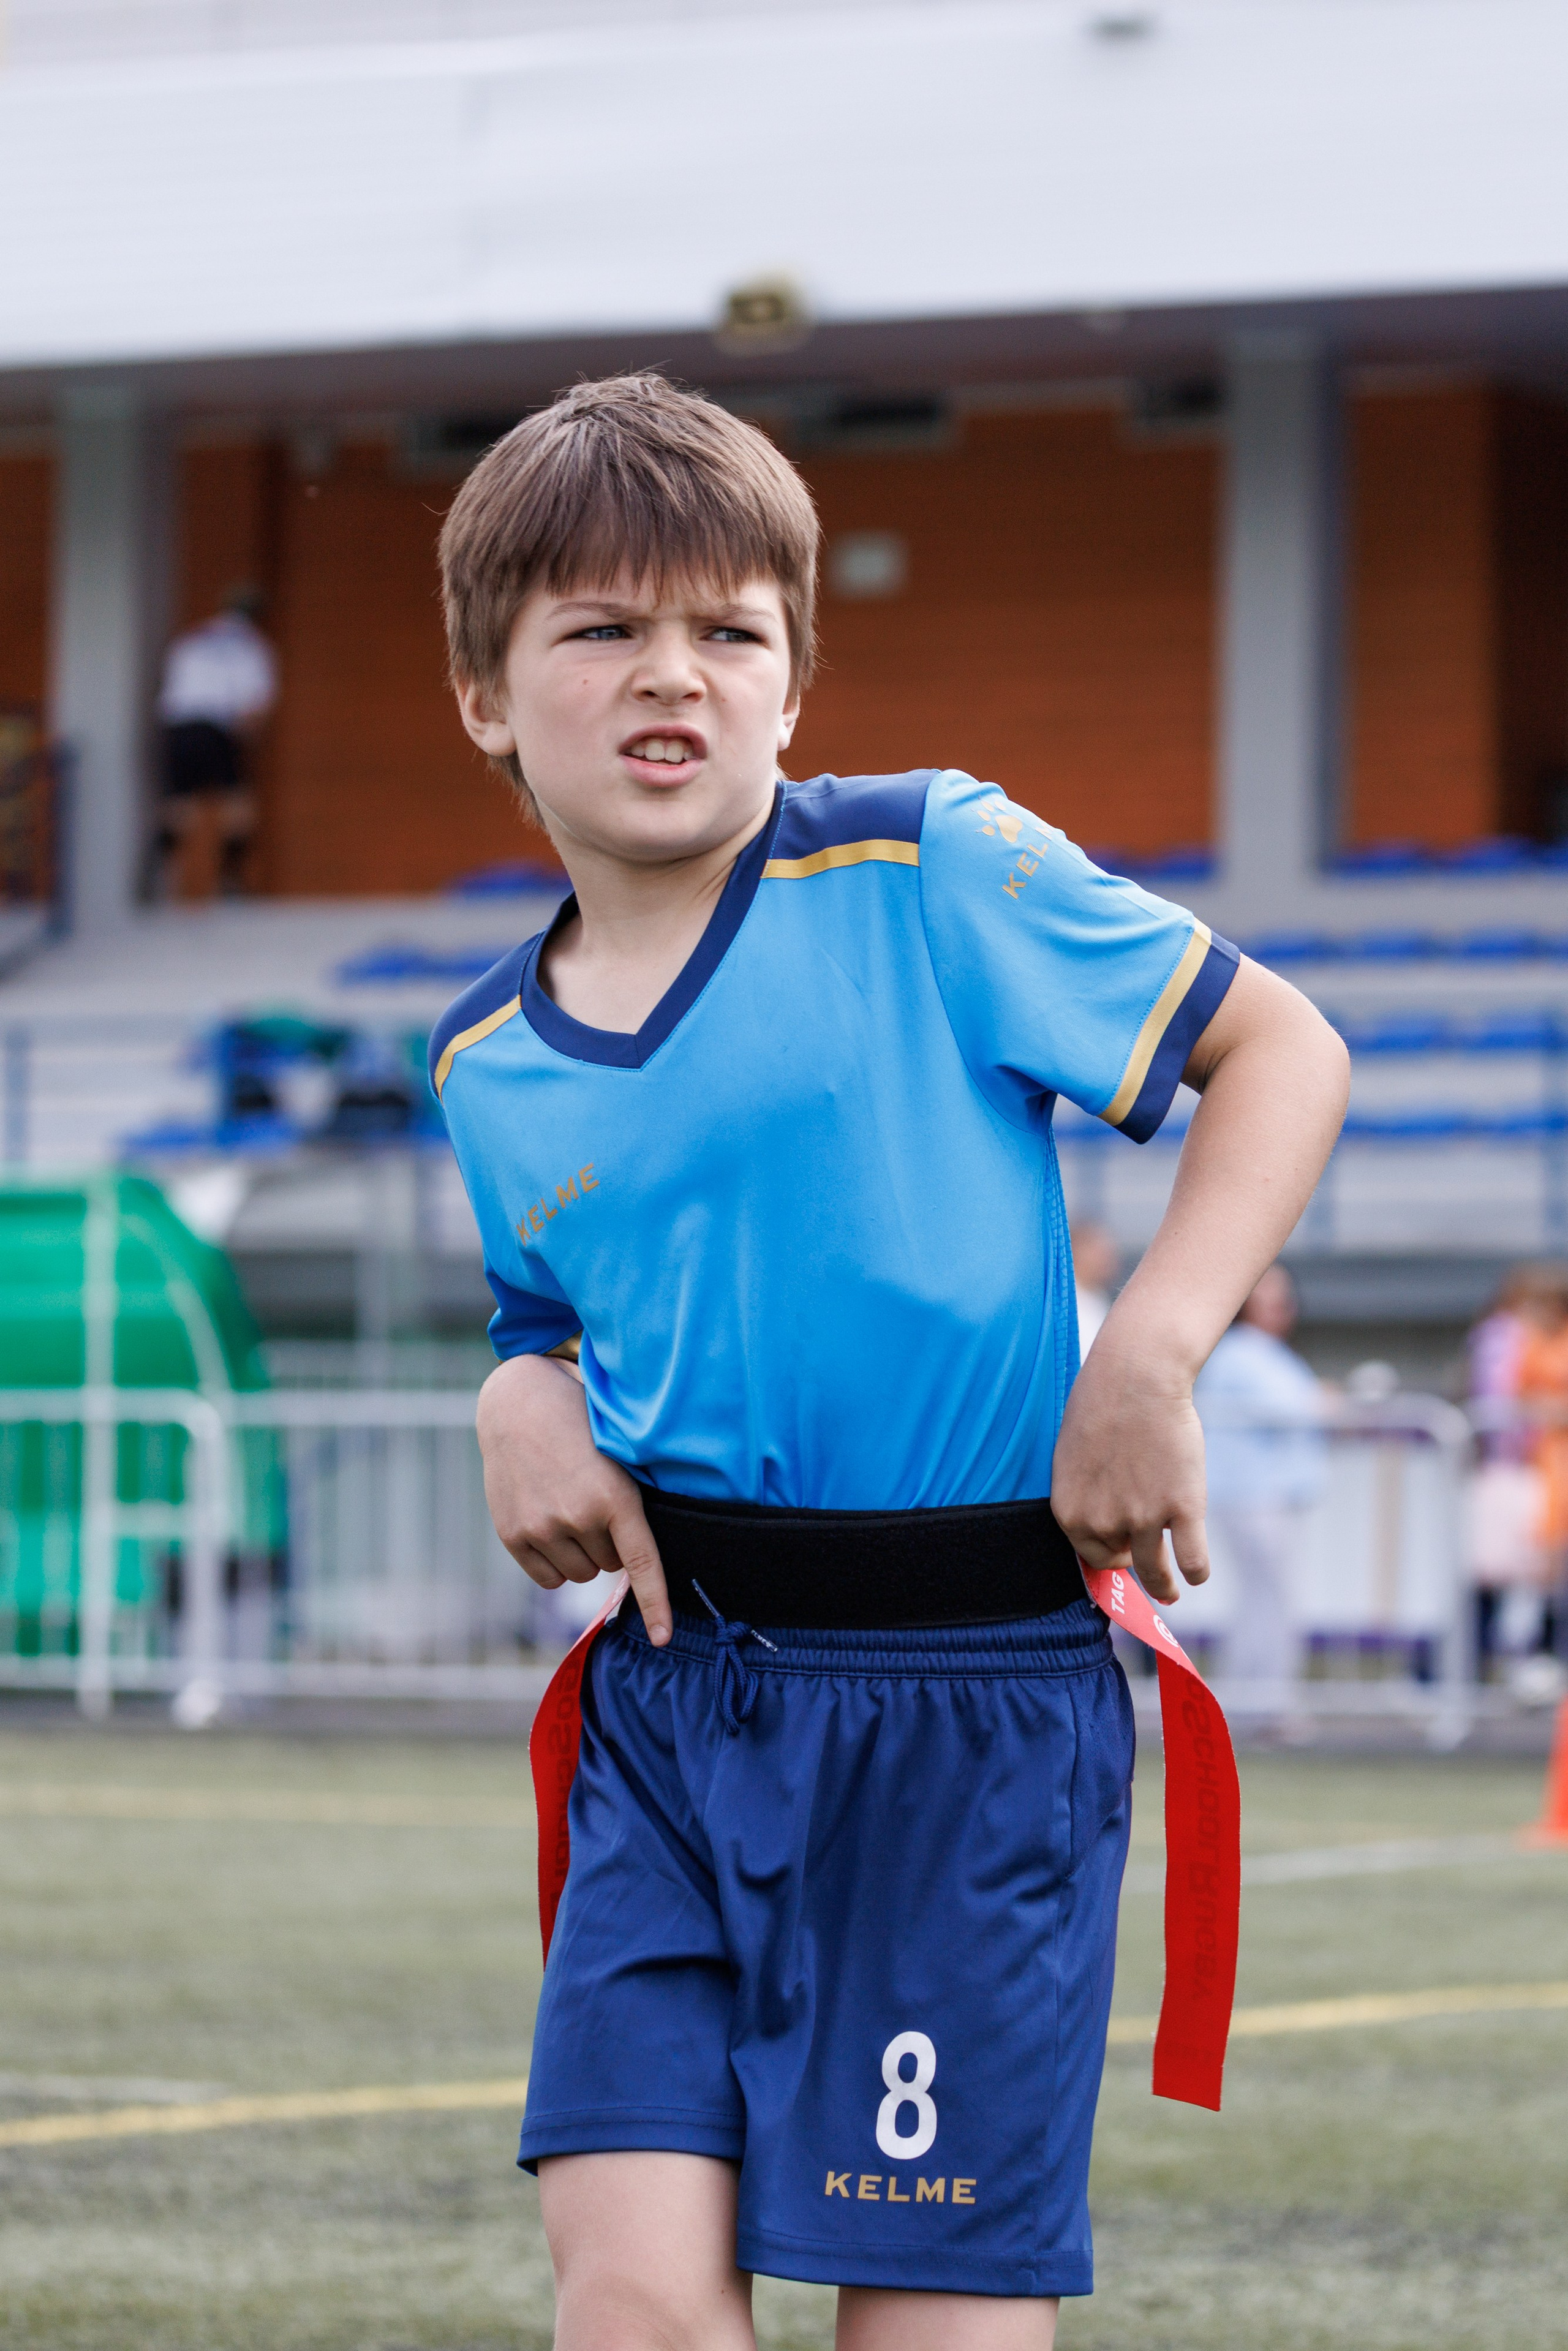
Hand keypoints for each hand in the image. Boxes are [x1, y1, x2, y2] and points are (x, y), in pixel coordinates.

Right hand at [475, 1352, 671, 1643]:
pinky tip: (550, 1527)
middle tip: (595, 1503)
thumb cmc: (580, 1424)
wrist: (519, 1403)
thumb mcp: (617, 1454)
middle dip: (608, 1544)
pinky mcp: (513, 1535)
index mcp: (614, 1496)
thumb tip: (637, 1560)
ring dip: (582, 1553)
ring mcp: (542, 1528)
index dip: (656, 1605)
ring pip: (580, 1574)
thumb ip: (629, 1504)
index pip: (642, 1562)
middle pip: (610, 1566)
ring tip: (571, 1509)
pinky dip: (555, 1563)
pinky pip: (548, 1579)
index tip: (664, 1638)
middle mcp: (577, 1517)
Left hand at [1049, 1340, 1209, 1605]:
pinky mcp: (1183, 1508)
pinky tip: (1197, 1573)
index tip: (1122, 1554)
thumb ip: (1084, 1494)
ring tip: (1171, 1592)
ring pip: (1158, 1571)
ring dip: (1165, 1586)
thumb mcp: (1072, 1456)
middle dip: (1134, 1564)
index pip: (1089, 1554)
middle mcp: (1103, 1522)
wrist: (1137, 1376)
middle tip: (1148, 1570)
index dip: (1109, 1554)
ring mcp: (1144, 1518)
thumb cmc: (1102, 1404)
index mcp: (1070, 1511)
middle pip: (1122, 1561)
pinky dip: (1196, 1572)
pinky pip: (1193, 1560)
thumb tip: (1100, 1522)